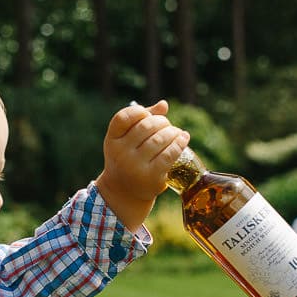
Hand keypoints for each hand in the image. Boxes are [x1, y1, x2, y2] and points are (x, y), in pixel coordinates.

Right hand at [95, 100, 188, 229]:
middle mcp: (120, 153)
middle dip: (161, 122)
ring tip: (176, 133)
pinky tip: (183, 138)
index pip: (123, 117)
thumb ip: (143, 120)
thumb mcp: (127, 140)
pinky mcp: (151, 177)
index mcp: (112, 140)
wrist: (124, 192)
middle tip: (166, 126)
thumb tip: (164, 105)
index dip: (139, 111)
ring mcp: (135, 166)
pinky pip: (169, 154)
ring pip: (160, 139)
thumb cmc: (128, 159)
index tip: (146, 114)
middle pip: (146, 126)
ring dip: (173, 132)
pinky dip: (179, 143)